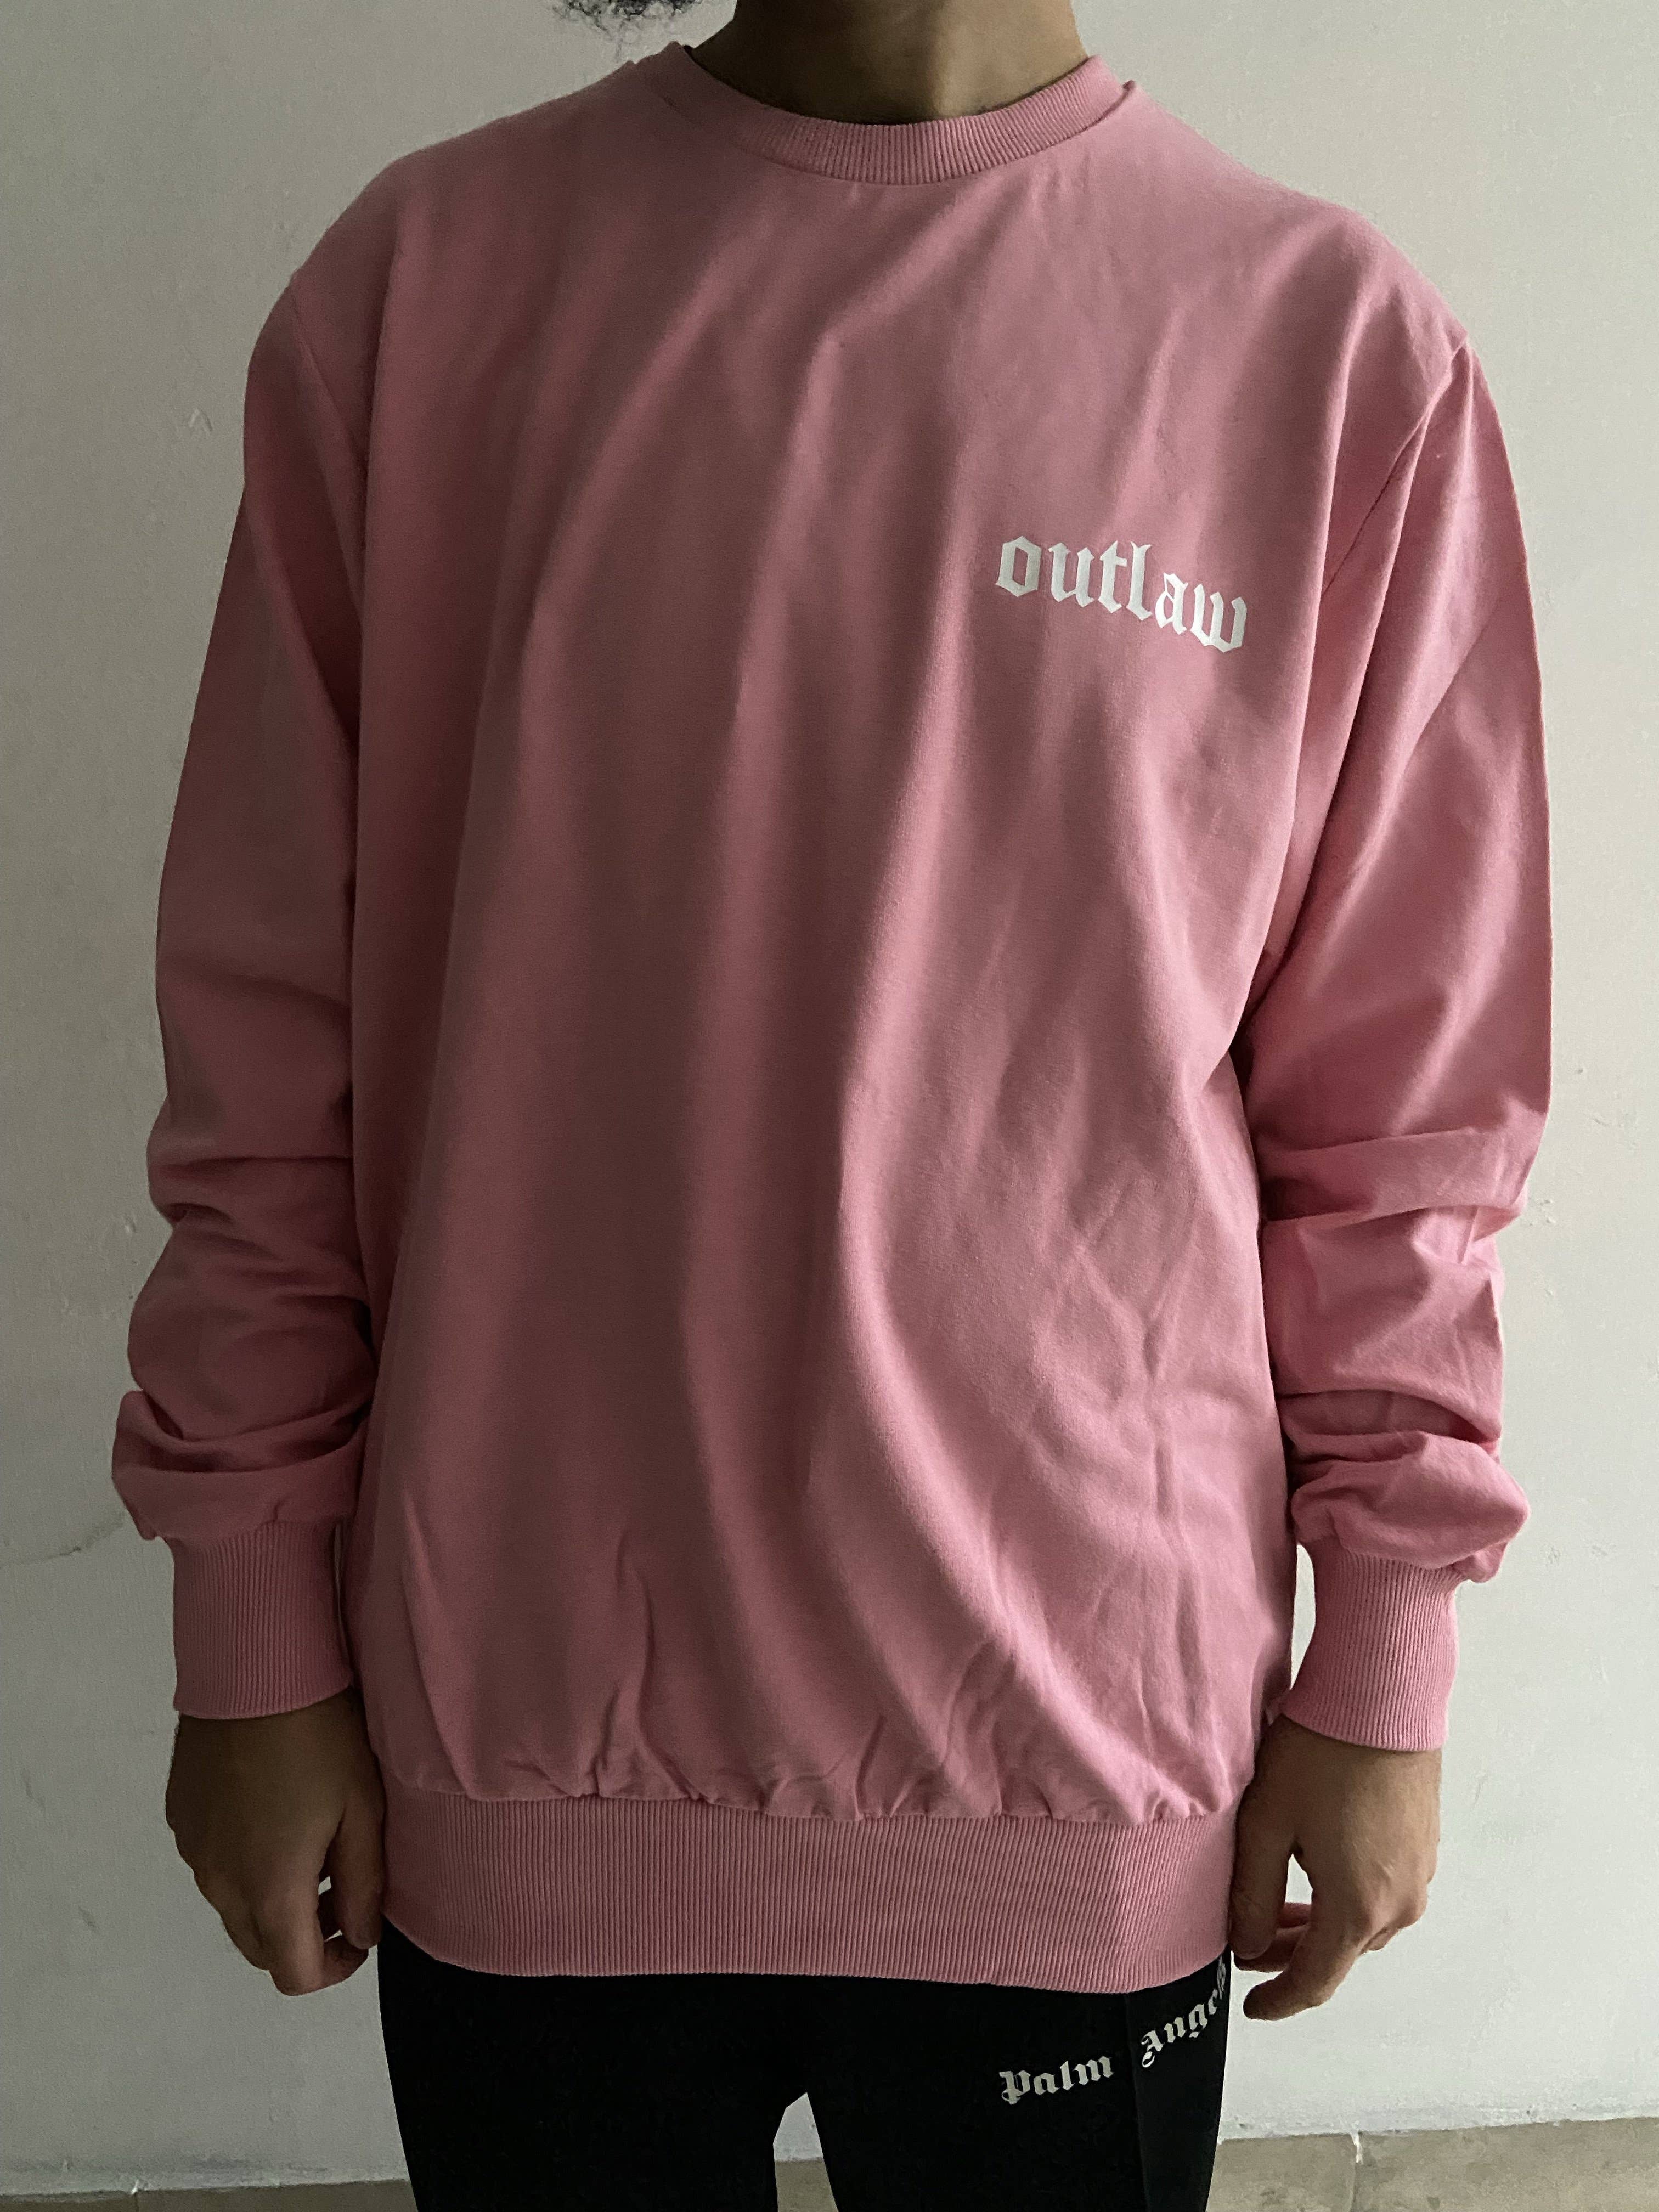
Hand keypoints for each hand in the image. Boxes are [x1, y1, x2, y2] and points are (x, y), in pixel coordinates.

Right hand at [164, 1682, 385, 1994]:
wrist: (252, 1668)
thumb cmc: (320, 1736)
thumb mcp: (362, 1809)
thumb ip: (364, 1885)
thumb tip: (361, 1937)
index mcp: (269, 1888)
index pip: (293, 1973)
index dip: (333, 1970)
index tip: (360, 1936)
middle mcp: (219, 1882)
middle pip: (259, 1947)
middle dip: (303, 1938)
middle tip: (341, 1893)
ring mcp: (193, 1849)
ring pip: (233, 1907)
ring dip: (273, 1901)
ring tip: (313, 1847)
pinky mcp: (180, 1816)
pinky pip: (212, 1865)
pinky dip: (244, 1864)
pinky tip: (274, 1814)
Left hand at [1226, 1713, 1439, 2020]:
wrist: (1383, 1697)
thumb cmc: (1321, 1754)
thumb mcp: (1266, 1824)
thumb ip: (1251, 1895)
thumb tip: (1246, 1946)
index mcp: (1358, 1908)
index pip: (1316, 1979)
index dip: (1280, 2000)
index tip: (1252, 2007)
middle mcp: (1399, 1903)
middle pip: (1340, 1952)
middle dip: (1291, 1956)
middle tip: (1247, 1944)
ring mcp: (1419, 1874)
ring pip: (1362, 1924)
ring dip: (1318, 1925)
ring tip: (1273, 1907)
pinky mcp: (1424, 1846)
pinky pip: (1381, 1894)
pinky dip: (1344, 1898)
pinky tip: (1313, 1871)